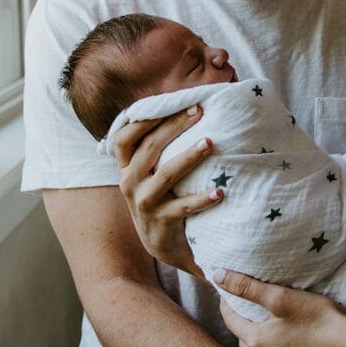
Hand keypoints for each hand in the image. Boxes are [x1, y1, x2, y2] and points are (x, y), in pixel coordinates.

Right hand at [113, 107, 222, 273]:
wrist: (161, 243)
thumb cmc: (160, 196)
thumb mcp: (149, 173)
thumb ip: (157, 147)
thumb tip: (189, 108)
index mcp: (127, 166)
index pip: (125, 137)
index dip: (145, 119)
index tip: (173, 103)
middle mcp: (130, 182)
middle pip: (149, 148)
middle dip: (174, 127)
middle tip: (199, 112)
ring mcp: (144, 203)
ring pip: (166, 174)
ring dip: (189, 157)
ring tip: (209, 142)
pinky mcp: (162, 222)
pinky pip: (183, 207)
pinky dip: (202, 199)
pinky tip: (220, 192)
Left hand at [218, 270, 345, 346]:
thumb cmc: (318, 320)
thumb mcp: (280, 297)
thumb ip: (247, 287)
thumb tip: (217, 276)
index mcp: (256, 342)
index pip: (229, 319)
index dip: (226, 301)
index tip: (226, 287)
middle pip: (241, 336)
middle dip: (238, 319)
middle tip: (241, 302)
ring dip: (253, 333)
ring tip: (260, 318)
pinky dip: (270, 345)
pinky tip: (281, 336)